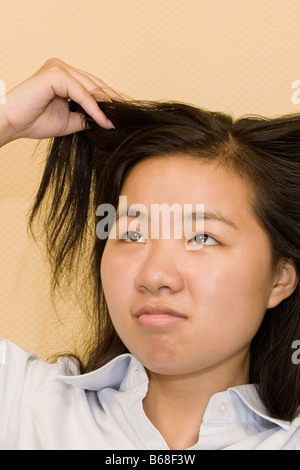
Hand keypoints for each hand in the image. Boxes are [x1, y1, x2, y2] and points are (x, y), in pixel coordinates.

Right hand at [0, 58, 122, 144]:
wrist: (13, 123)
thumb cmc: (35, 121)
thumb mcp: (69, 120)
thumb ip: (86, 116)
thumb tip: (107, 120)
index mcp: (63, 74)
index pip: (92, 85)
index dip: (108, 99)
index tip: (121, 114)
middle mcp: (61, 67)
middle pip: (94, 84)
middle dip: (110, 101)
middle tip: (125, 116)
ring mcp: (58, 68)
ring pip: (89, 87)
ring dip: (105, 106)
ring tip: (115, 121)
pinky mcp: (55, 74)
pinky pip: (81, 93)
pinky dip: (93, 108)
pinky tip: (103, 120)